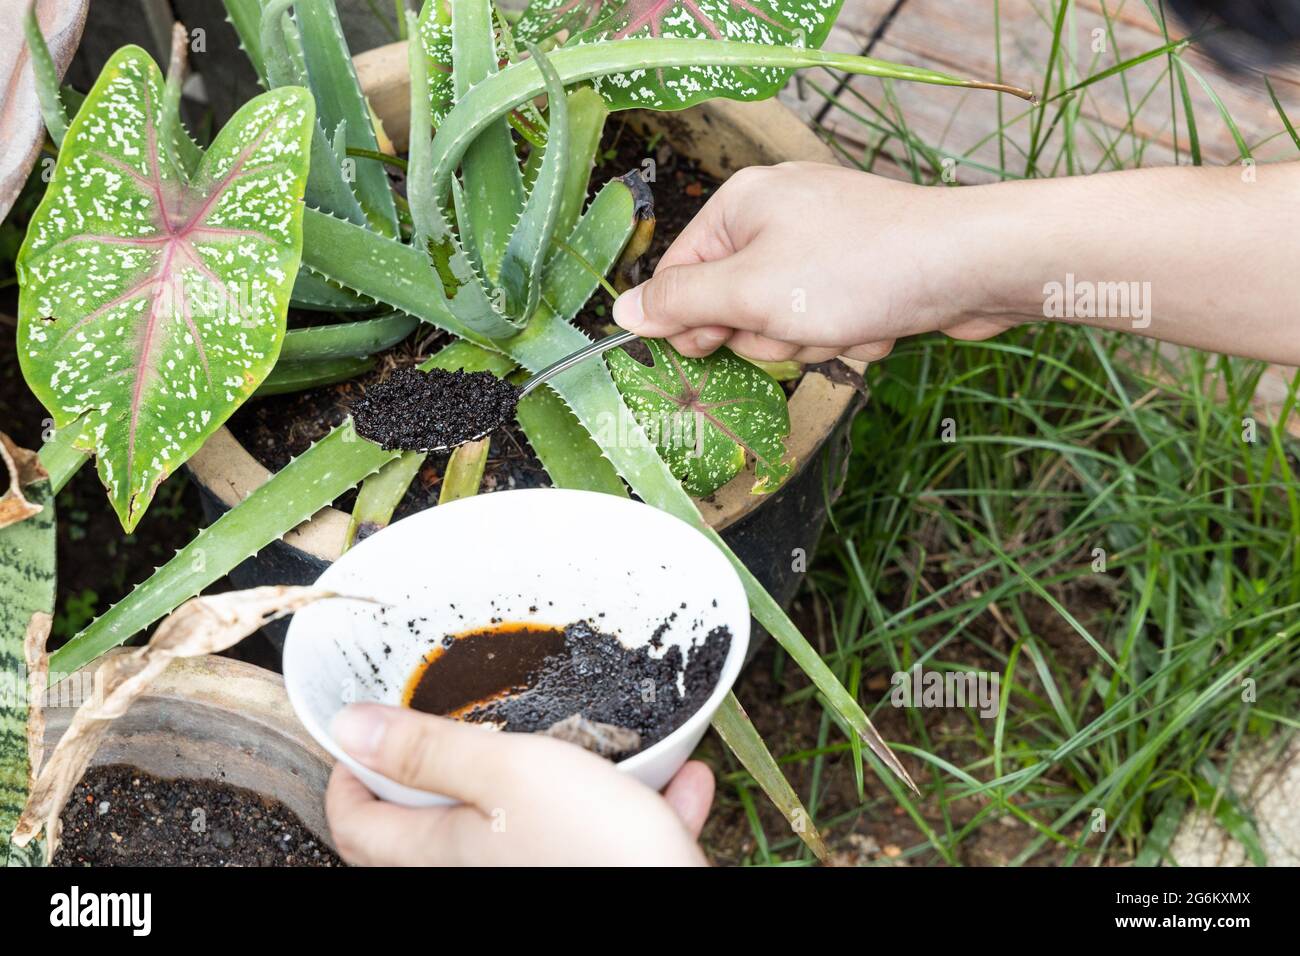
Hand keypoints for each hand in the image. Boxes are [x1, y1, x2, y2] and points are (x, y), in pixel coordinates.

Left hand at [324, 703, 713, 865]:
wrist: (673, 910)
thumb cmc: (591, 846)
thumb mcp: (505, 773)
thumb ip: (427, 750)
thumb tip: (350, 726)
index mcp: (438, 852)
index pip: (354, 823)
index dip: (349, 773)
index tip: (367, 731)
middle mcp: (473, 874)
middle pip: (425, 828)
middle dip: (440, 773)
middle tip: (458, 726)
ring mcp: (527, 875)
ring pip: (520, 824)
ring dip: (558, 777)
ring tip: (587, 741)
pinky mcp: (584, 871)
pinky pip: (595, 835)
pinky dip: (627, 805)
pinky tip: (675, 780)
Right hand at [612, 161, 1017, 361]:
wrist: (967, 265)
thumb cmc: (856, 270)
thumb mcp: (750, 292)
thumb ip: (680, 302)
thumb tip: (622, 311)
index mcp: (742, 203)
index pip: (682, 273)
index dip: (692, 322)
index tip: (709, 350)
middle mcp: (779, 212)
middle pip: (733, 301)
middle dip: (767, 332)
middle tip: (797, 324)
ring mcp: (824, 238)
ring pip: (783, 318)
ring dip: (811, 338)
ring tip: (846, 321)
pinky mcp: (863, 265)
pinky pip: (828, 315)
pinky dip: (848, 331)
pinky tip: (877, 322)